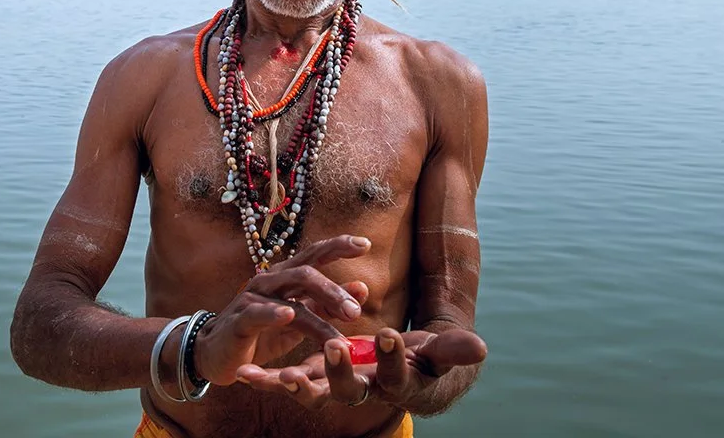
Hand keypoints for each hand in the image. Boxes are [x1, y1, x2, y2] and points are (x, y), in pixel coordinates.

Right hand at [192, 235, 372, 385]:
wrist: (219, 354)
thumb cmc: (263, 333)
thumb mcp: (301, 318)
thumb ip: (328, 305)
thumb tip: (363, 288)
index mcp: (286, 276)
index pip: (314, 254)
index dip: (338, 246)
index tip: (365, 244)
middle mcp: (270, 280)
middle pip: (305, 273)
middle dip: (333, 291)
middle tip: (356, 311)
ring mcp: (253, 298)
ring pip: (289, 296)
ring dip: (317, 309)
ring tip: (340, 325)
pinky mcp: (239, 320)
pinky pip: (257, 313)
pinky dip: (274, 313)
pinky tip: (288, 314)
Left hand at [235, 327, 486, 411]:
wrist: (404, 373)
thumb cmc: (424, 361)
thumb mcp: (439, 353)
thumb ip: (453, 351)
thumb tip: (480, 348)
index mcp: (394, 382)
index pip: (395, 374)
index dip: (393, 357)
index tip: (391, 333)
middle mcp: (363, 389)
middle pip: (350, 390)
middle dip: (341, 371)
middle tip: (334, 347)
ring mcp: (337, 386)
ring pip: (314, 391)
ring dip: (295, 385)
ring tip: (278, 375)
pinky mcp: (316, 378)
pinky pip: (286, 382)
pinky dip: (265, 380)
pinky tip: (243, 373)